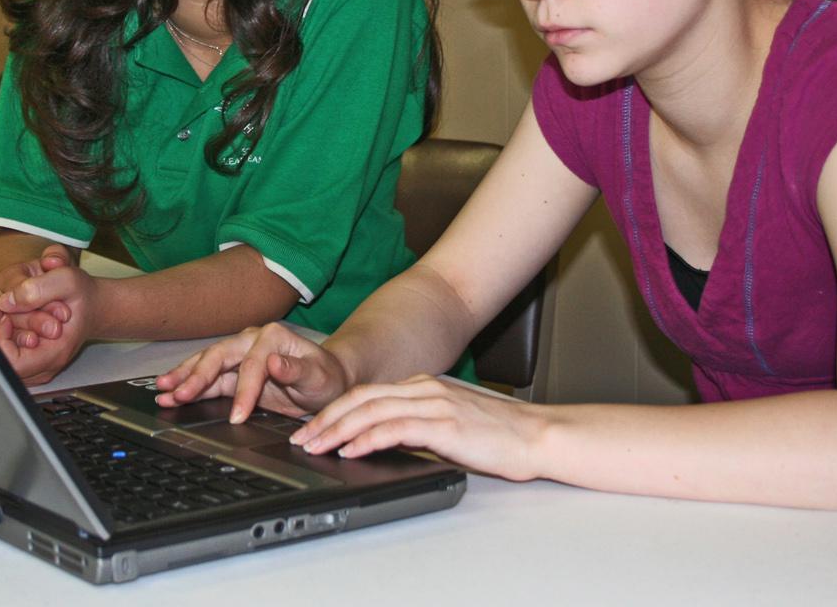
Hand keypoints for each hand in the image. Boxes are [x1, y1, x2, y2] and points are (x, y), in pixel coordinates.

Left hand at [0, 261, 102, 384]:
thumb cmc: (82, 295)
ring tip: (7, 308)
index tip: (6, 313)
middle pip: (0, 360)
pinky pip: (1, 353)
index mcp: (56, 351)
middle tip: (3, 305)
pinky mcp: (26, 359)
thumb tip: (7, 302)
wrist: (91, 304)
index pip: (10, 361)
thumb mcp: (66, 280)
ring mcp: (34, 366)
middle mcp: (44, 365)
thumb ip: (36, 289)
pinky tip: (4, 314)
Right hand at [154, 322, 349, 423]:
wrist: (326, 381)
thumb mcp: (318, 376)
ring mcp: (239, 356)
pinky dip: (189, 387)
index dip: (243, 389)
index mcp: (272, 337)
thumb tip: (273, 363)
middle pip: (219, 357)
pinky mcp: (232, 374)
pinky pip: (208, 380)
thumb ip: (296, 369)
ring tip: (162, 389)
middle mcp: (251, 341)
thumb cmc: (325, 377)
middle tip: (179, 394)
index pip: (251, 363)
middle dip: (197, 376)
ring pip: (206, 365)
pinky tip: (170, 393)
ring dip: (184, 378)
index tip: (238, 415)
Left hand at [291, 375, 544, 480]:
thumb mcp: (447, 425)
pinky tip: (351, 450)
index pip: (366, 394)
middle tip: (301, 438)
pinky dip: (367, 438)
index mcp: (423, 386)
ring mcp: (434, 403)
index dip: (334, 411)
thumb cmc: (496, 436)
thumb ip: (416, 425)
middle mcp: (424, 388)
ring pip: (371, 411)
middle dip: (325, 419)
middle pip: (361, 398)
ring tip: (316, 446)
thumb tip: (381, 440)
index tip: (311, 429)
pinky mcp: (444, 424)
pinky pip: (395, 428)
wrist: (535, 436)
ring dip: (338, 430)